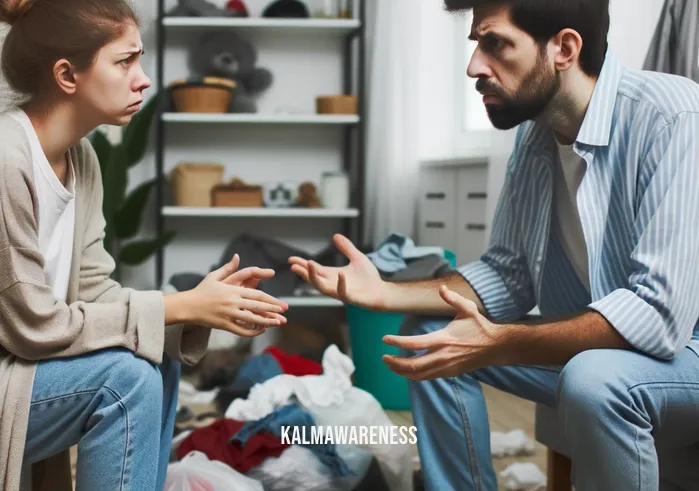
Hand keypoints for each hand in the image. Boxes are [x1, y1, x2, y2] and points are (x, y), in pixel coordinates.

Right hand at [187, 255, 288, 336]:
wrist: (187, 306)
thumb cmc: (201, 291)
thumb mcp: (214, 276)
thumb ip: (228, 268)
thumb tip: (237, 256)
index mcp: (233, 290)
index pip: (257, 295)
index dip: (270, 300)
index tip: (280, 303)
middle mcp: (233, 302)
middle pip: (257, 307)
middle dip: (273, 310)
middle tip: (284, 313)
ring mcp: (229, 315)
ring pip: (252, 320)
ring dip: (267, 322)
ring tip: (278, 322)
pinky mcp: (224, 325)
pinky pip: (241, 330)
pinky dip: (252, 331)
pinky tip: (261, 330)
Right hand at [288, 234, 388, 309]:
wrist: (382, 291)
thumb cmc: (369, 278)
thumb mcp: (357, 258)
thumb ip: (346, 248)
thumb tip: (335, 235)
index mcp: (333, 275)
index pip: (314, 270)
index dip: (303, 265)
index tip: (292, 259)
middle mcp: (334, 284)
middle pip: (314, 279)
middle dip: (303, 272)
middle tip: (294, 265)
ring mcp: (341, 292)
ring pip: (323, 288)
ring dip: (315, 277)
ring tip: (310, 265)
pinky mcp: (352, 298)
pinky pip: (343, 293)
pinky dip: (341, 284)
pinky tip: (340, 274)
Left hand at [381, 286, 503, 379]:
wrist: (496, 348)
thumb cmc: (479, 326)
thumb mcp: (468, 309)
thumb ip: (452, 298)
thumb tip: (441, 287)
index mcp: (444, 339)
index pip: (414, 344)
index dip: (397, 342)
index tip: (385, 339)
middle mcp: (443, 356)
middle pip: (413, 365)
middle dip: (395, 362)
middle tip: (384, 357)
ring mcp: (446, 367)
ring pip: (418, 375)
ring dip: (401, 371)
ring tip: (390, 364)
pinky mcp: (449, 373)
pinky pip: (427, 377)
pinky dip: (413, 375)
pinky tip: (405, 370)